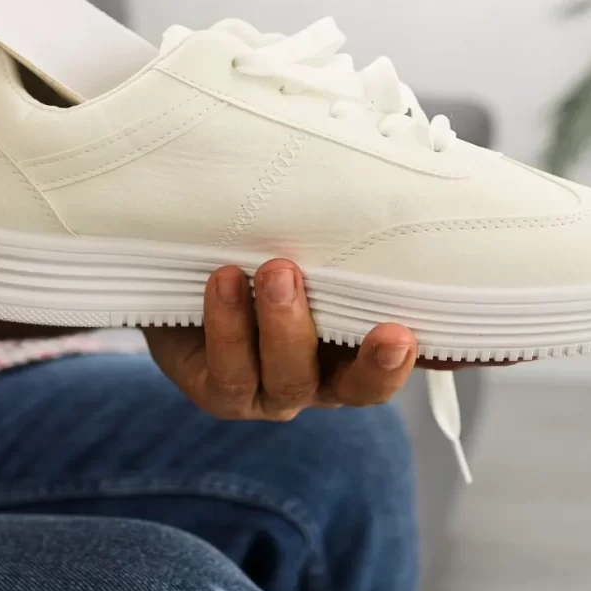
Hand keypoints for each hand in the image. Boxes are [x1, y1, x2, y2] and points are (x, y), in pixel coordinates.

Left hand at [146, 258, 431, 419]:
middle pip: (351, 386)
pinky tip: (223, 280)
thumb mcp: (309, 246)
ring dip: (282, 325)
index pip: (392, 363)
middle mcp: (319, 380)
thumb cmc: (263, 254)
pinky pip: (228, 372)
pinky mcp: (218, 393)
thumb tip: (393, 197)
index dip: (400, 361)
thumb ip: (345, 240)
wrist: (186, 271)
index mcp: (355, 350)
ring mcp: (268, 392)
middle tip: (369, 316)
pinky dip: (228, 325)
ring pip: (286, 379)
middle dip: (361, 354)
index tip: (405, 333)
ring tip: (275, 270)